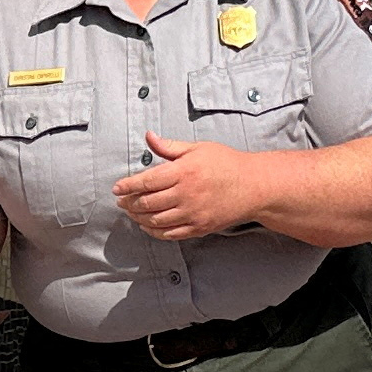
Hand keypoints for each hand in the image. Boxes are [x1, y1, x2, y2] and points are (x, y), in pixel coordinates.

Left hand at [114, 134, 265, 242]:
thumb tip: (149, 136)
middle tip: (121, 201)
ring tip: (131, 212)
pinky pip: (169, 234)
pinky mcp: (199, 228)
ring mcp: (193, 214)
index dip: (128, 186)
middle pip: (148, 203)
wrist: (254, 186)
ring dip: (138, 218)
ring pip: (155, 221)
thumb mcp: (198, 148)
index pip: (147, 181)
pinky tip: (147, 225)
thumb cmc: (226, 163)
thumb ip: (170, 147)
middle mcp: (186, 194)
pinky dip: (154, 231)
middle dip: (130, 203)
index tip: (117, 188)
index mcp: (184, 172)